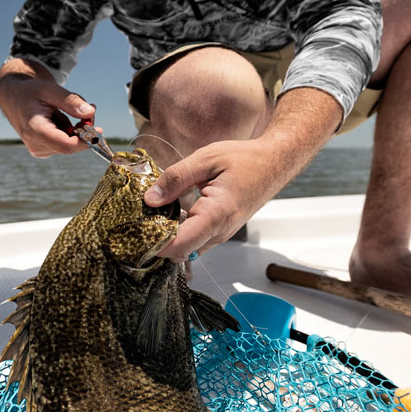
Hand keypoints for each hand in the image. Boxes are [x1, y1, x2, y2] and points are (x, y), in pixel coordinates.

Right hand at [0, 58, 96, 157]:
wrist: (13, 98)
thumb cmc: (30, 91)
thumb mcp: (49, 89)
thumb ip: (70, 101)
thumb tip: (90, 112)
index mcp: (35, 130)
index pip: (66, 145)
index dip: (85, 140)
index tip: (99, 130)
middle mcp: (36, 144)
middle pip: (71, 144)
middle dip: (84, 128)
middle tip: (88, 108)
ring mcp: (40, 149)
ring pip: (70, 143)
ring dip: (76, 128)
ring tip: (64, 109)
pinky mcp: (43, 149)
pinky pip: (65, 143)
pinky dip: (69, 131)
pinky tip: (59, 118)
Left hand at [144, 138, 291, 261]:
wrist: (274, 163)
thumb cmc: (246, 159)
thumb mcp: (206, 159)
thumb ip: (176, 178)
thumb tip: (149, 199)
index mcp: (216, 214)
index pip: (179, 245)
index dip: (154, 243)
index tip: (136, 230)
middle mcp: (220, 232)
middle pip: (179, 252)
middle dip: (157, 239)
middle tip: (139, 218)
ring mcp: (221, 234)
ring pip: (186, 248)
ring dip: (168, 235)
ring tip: (153, 213)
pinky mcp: (221, 231)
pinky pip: (195, 239)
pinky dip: (179, 231)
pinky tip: (170, 212)